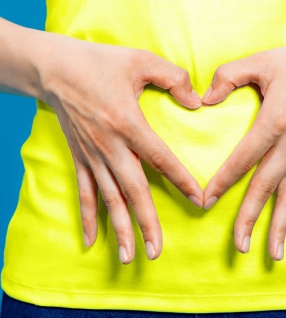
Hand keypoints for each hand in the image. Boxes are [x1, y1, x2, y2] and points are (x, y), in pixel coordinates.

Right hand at [39, 34, 203, 263]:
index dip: (182, 180)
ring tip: (129, 257)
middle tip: (156, 251)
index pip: (161, 159)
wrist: (54, 68)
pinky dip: (88, 217)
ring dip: (119, 229)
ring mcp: (92, 155)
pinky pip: (84, 192)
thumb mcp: (141, 60)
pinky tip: (91, 241)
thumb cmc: (99, 62)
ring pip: (109, 198)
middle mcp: (109, 145)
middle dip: (146, 222)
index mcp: (128, 123)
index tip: (199, 200)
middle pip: (133, 190)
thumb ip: (174, 78)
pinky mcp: (79, 157)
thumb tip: (197, 101)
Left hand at [201, 32, 285, 260]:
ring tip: (274, 253)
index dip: (222, 182)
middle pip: (265, 186)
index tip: (205, 202)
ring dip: (282, 224)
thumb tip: (204, 98)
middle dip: (250, 217)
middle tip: (238, 246)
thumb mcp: (262, 60)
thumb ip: (228, 76)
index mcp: (275, 121)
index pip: (242, 159)